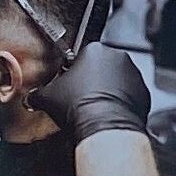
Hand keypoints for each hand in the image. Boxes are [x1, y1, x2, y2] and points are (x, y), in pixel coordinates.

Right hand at [28, 43, 152, 141]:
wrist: (103, 125)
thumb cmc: (79, 106)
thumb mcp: (47, 97)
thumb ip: (37, 93)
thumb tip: (32, 97)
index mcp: (95, 50)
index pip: (80, 56)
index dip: (71, 71)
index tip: (67, 83)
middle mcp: (118, 57)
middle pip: (100, 67)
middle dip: (90, 79)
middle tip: (78, 96)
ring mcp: (134, 74)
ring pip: (116, 80)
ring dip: (106, 90)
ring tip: (92, 106)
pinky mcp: (143, 91)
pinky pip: (128, 94)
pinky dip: (119, 101)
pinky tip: (106, 112)